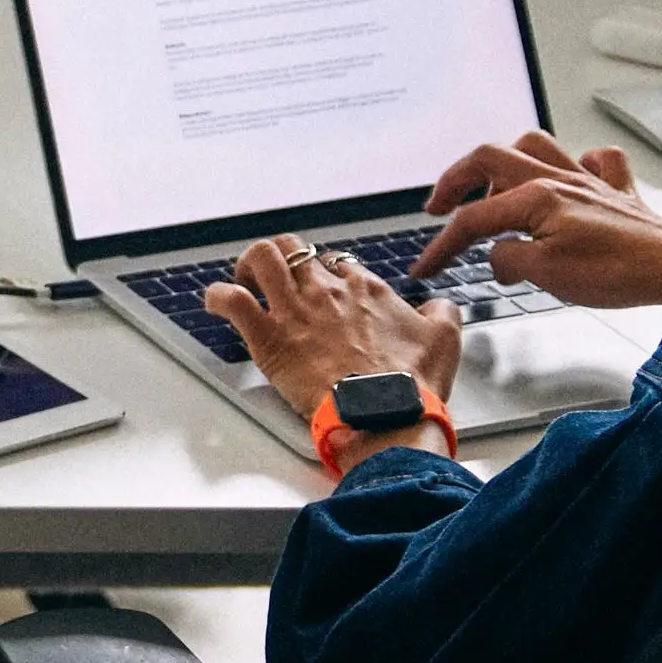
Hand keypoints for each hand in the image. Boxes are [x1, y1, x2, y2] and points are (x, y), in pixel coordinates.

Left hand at [201, 231, 459, 435]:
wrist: (386, 414)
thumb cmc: (412, 383)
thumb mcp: (445, 339)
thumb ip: (441, 313)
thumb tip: (438, 305)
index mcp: (366, 289)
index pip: (336, 262)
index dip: (325, 273)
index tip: (322, 291)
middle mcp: (328, 292)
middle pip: (293, 248)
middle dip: (280, 257)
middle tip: (275, 280)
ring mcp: (296, 311)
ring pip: (261, 258)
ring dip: (247, 266)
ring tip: (245, 283)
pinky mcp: (269, 337)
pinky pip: (231, 300)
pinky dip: (217, 296)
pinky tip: (217, 303)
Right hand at [411, 131, 661, 319]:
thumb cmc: (620, 272)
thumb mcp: (545, 274)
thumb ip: (507, 259)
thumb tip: (497, 255)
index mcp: (536, 196)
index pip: (473, 219)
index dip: (441, 244)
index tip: (426, 266)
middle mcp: (559, 179)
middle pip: (491, 158)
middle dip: (456, 180)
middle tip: (440, 207)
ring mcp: (589, 181)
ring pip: (537, 146)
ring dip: (508, 161)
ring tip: (494, 187)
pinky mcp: (617, 192)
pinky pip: (596, 160)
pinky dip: (579, 164)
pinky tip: (570, 181)